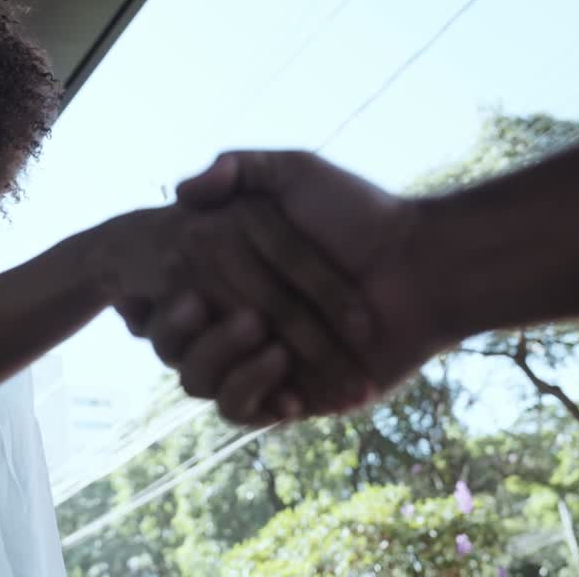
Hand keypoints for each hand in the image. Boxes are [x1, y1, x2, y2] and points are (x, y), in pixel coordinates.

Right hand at [152, 151, 452, 421]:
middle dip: (182, 328)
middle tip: (201, 303)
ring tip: (262, 331)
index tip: (164, 283)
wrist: (421, 266)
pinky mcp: (292, 395)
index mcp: (231, 274)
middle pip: (174, 344)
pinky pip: (240, 412)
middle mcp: (240, 319)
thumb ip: (238, 166)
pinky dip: (250, 392)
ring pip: (199, 382)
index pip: (170, 297)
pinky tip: (281, 369)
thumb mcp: (294, 171)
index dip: (157, 298)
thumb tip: (180, 188)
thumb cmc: (359, 213)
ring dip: (220, 358)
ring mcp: (263, 360)